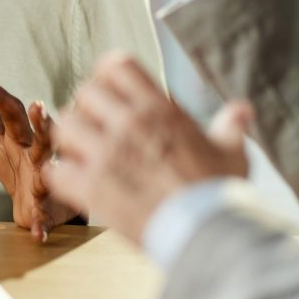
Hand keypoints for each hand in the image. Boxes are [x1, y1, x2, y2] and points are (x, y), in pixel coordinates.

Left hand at [0, 76, 76, 241]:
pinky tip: (36, 235)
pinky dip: (40, 226)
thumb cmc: (19, 159)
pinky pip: (43, 218)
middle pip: (37, 133)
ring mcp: (43, 178)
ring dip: (49, 165)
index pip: (11, 110)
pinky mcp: (44, 208)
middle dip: (39, 122)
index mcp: (21, 133)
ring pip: (49, 168)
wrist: (44, 202)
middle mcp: (36, 150)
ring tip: (48, 164)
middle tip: (37, 106)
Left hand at [45, 53, 252, 245]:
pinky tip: (73, 183)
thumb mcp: (233, 153)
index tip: (110, 91)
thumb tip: (242, 110)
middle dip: (86, 108)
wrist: (207, 233)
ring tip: (80, 154)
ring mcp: (107, 154)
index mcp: (160, 110)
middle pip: (85, 92)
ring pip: (65, 126)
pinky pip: (56, 169)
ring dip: (69, 139)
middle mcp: (129, 124)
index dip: (108, 75)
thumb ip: (231, 127)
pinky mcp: (91, 187)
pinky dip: (60, 175)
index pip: (117, 65)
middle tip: (93, 127)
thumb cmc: (220, 192)